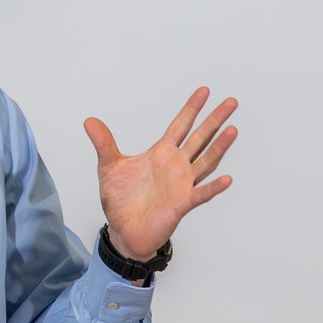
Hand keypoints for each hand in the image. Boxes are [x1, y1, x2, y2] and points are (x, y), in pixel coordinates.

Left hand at [84, 88, 237, 260]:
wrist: (124, 230)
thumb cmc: (121, 200)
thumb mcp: (109, 167)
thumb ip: (104, 143)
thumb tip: (89, 120)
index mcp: (161, 153)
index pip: (180, 125)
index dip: (192, 108)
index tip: (204, 91)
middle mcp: (176, 166)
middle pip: (200, 138)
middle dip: (215, 120)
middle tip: (231, 102)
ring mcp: (182, 184)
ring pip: (206, 161)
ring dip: (219, 147)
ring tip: (232, 130)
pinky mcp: (182, 204)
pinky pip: (201, 194)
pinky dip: (213, 188)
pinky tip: (226, 179)